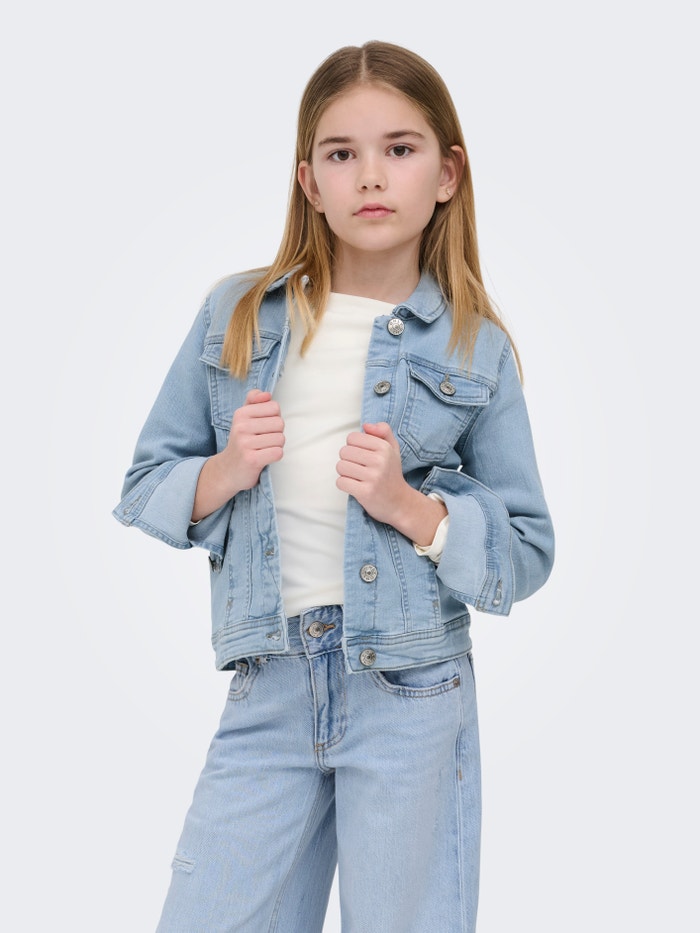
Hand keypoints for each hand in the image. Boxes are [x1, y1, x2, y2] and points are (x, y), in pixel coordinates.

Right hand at [192, 389, 283, 520]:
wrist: (227, 470)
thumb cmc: (241, 442)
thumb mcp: (243, 418)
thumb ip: (253, 401)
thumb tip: (267, 394)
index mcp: (241, 413)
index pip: (274, 407)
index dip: (273, 418)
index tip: (262, 427)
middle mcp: (241, 426)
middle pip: (280, 423)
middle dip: (276, 433)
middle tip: (263, 441)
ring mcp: (245, 443)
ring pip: (281, 439)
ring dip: (276, 446)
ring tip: (262, 449)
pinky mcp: (252, 459)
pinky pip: (278, 452)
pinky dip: (274, 456)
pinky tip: (264, 458)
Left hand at [336, 422, 407, 525]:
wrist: (400, 502)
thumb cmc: (391, 473)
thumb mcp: (393, 448)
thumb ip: (383, 431)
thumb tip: (366, 425)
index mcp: (384, 447)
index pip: (352, 438)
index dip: (354, 446)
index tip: (363, 456)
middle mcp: (379, 460)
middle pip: (344, 451)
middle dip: (348, 460)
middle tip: (360, 469)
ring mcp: (373, 477)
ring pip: (340, 466)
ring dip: (345, 473)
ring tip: (357, 477)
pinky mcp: (365, 492)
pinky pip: (340, 482)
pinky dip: (345, 485)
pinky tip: (356, 486)